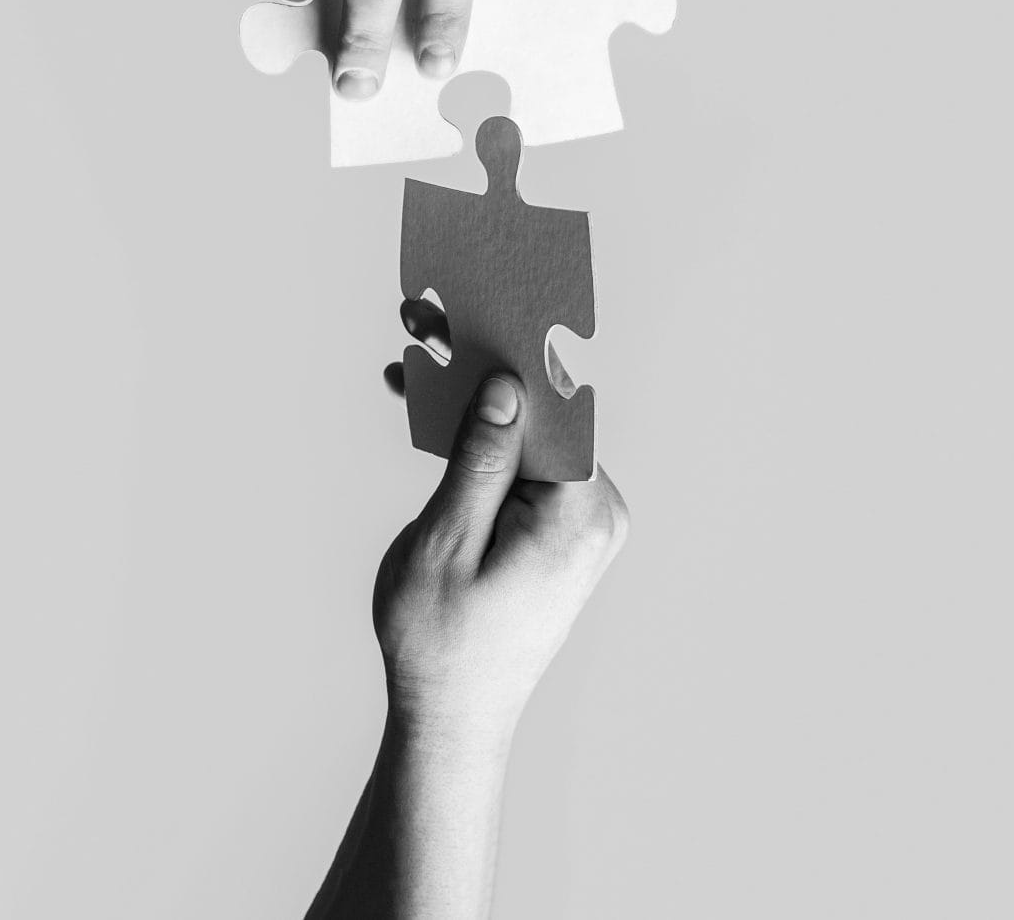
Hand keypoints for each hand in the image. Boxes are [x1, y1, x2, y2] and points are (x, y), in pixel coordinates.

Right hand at [371, 304, 627, 743]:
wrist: (453, 719)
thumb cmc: (440, 642)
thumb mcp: (446, 543)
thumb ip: (479, 461)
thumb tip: (507, 384)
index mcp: (578, 513)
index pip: (554, 403)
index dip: (510, 345)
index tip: (473, 295)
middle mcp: (597, 510)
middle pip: (540, 411)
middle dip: (480, 361)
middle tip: (422, 314)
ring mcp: (583, 521)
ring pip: (527, 433)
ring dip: (473, 396)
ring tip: (416, 348)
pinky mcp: (561, 529)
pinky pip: (523, 465)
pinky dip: (481, 440)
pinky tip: (432, 407)